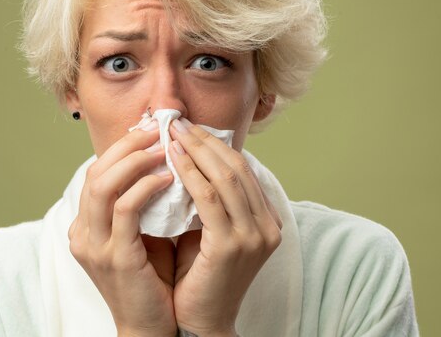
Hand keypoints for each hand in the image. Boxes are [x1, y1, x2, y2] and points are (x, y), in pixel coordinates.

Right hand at [68, 123, 176, 336]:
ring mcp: (94, 246)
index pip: (97, 172)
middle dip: (127, 145)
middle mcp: (82, 233)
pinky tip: (168, 178)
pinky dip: (145, 187)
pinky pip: (125, 210)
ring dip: (135, 160)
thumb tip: (167, 159)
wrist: (154, 328)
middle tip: (157, 128)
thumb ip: (144, 202)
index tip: (150, 129)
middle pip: (95, 172)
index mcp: (87, 225)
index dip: (121, 147)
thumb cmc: (153, 278)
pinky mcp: (114, 258)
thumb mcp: (143, 233)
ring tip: (163, 148)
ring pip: (103, 185)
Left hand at [169, 118, 282, 335]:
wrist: (201, 320)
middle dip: (205, 141)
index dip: (215, 145)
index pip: (242, 170)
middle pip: (236, 167)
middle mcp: (267, 226)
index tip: (189, 128)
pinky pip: (209, 198)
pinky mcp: (233, 245)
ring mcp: (254, 236)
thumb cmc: (201, 275)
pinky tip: (173, 159)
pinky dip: (190, 173)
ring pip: (225, 177)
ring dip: (196, 151)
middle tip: (178, 123)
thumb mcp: (212, 230)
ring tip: (173, 134)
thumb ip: (211, 200)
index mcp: (266, 220)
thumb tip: (189, 159)